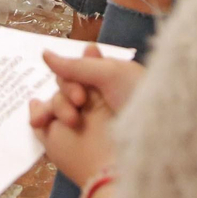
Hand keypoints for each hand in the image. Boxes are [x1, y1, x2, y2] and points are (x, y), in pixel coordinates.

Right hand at [29, 45, 146, 187]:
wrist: (158, 142)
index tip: (82, 87)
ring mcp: (87, 122)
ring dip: (58, 107)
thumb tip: (44, 54)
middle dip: (65, 92)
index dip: (71, 74)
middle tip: (80, 102)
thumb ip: (75, 65)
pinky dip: (42, 121)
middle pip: (63, 87)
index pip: (75, 70)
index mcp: (108, 80)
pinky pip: (51, 129)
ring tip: (71, 119)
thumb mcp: (111, 74)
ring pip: (56, 106)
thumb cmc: (140, 99)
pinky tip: (38, 122)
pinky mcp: (77, 143)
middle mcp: (96, 100)